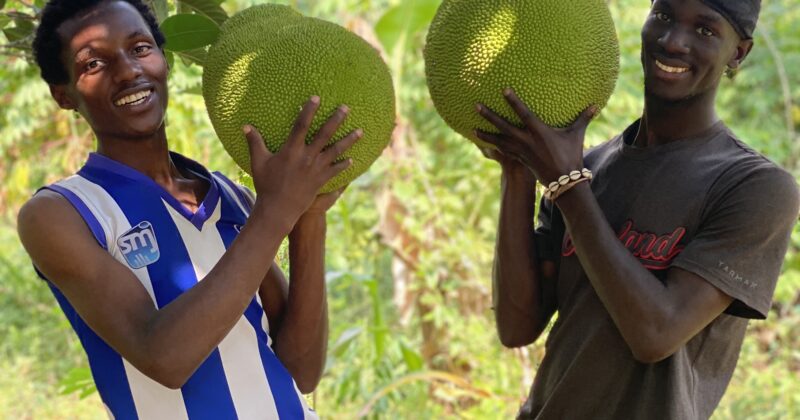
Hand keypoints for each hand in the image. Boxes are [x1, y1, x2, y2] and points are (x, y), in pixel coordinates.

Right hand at [244, 96, 361, 222]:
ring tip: (360, 131)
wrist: (278, 209)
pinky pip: (336, 170)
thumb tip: (245, 126)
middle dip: (336, 119)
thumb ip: (254, 142)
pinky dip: (344, 165)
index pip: (301, 125)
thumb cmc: (266, 184)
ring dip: (349, 140)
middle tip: (346, 108)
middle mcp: (306, 157)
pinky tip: (351, 160)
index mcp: (291, 150)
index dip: (309, 110)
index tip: (316, 98)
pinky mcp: (321, 180)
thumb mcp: (258, 162)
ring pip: (336, 151)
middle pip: (325, 134)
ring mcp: (316, 168)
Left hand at [475, 89, 596, 184]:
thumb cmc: (571, 155)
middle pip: (504, 127)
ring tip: (473, 129)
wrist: (564, 181)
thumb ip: (583, 118)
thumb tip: (596, 104)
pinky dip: (494, 147)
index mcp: (539, 132)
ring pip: (500, 141)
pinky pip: (503, 152)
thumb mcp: (576, 135)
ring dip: (486, 135)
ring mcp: (521, 151)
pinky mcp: (520, 159)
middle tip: (476, 106)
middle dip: (490, 116)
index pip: (524, 114)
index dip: (513, 102)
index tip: (503, 90)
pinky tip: (486, 144)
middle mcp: (527, 141)